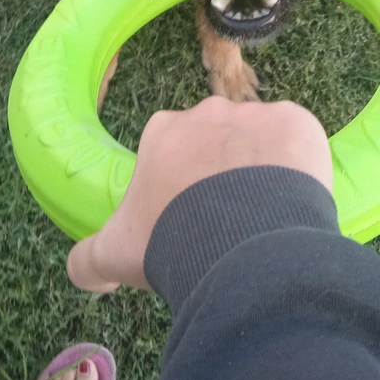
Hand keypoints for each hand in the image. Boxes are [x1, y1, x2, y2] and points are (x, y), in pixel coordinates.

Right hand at [67, 96, 331, 293]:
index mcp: (162, 132)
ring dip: (263, 170)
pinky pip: (300, 141)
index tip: (190, 217)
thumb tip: (79, 268)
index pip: (171, 150)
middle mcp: (207, 111)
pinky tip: (296, 202)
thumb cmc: (171, 240)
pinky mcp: (298, 122)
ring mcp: (255, 113)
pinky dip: (301, 166)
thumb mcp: (114, 254)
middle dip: (222, 173)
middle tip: (231, 220)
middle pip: (217, 141)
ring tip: (266, 218)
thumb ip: (88, 258)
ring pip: (260, 141)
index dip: (180, 185)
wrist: (241, 244)